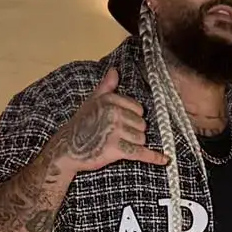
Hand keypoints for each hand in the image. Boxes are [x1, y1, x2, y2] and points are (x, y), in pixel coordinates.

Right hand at [51, 67, 168, 172]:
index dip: (134, 118)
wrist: (67, 149)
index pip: (139, 109)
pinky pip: (141, 153)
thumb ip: (106, 87)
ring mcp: (114, 131)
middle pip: (142, 125)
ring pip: (141, 139)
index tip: (124, 123)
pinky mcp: (115, 149)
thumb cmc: (81, 126)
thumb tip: (114, 71)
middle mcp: (113, 113)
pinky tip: (164, 160)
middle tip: (118, 136)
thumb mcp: (92, 102)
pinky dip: (154, 157)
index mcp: (110, 100)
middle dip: (134, 132)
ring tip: (118, 145)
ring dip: (134, 145)